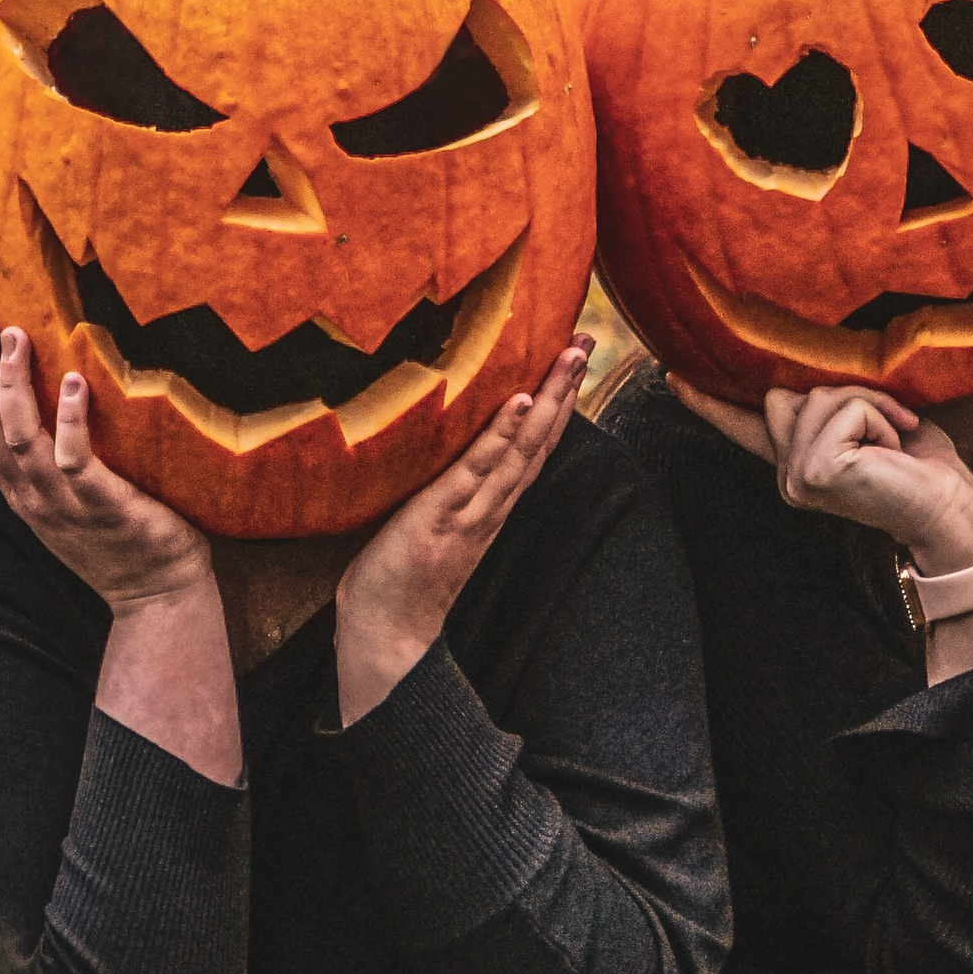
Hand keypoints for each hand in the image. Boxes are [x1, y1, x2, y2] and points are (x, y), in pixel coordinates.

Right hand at [0, 311, 215, 608]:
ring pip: (21, 441)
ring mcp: (64, 505)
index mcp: (20, 493)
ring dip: (15, 386)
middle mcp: (32, 498)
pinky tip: (76, 383)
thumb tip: (55, 396)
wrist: (157, 596)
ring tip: (18, 337)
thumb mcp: (70, 498)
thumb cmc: (120, 537)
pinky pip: (76, 462)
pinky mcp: (104, 508)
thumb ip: (53, 457)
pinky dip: (71, 421)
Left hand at [334, 340, 590, 724]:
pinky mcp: (443, 517)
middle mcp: (492, 504)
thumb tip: (438, 446)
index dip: (556, 401)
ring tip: (569, 356)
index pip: (532, 444)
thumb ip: (446, 489)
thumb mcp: (429, 521)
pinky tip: (520, 403)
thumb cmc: (399, 576)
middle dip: (565, 388)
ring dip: (548, 401)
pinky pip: (478, 470)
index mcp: (490, 504)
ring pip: (521, 449)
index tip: (574, 356)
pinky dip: (503, 436)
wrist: (385, 634)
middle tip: (586, 339)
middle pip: (539, 439)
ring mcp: (472, 510)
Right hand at [669, 374, 972, 572]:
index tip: (671, 375)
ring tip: (893, 444)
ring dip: (872, 405)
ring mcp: (795, 477)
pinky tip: (892, 452)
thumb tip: (794, 385)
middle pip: (790, 392)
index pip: (744, 425)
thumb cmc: (924, 467)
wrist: (951, 513)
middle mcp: (788, 474)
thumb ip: (831, 405)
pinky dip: (880, 418)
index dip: (707, 400)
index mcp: (799, 461)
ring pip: (820, 396)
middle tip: (889, 432)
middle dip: (848, 394)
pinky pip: (845, 408)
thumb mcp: (871, 423)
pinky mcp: (814, 472)